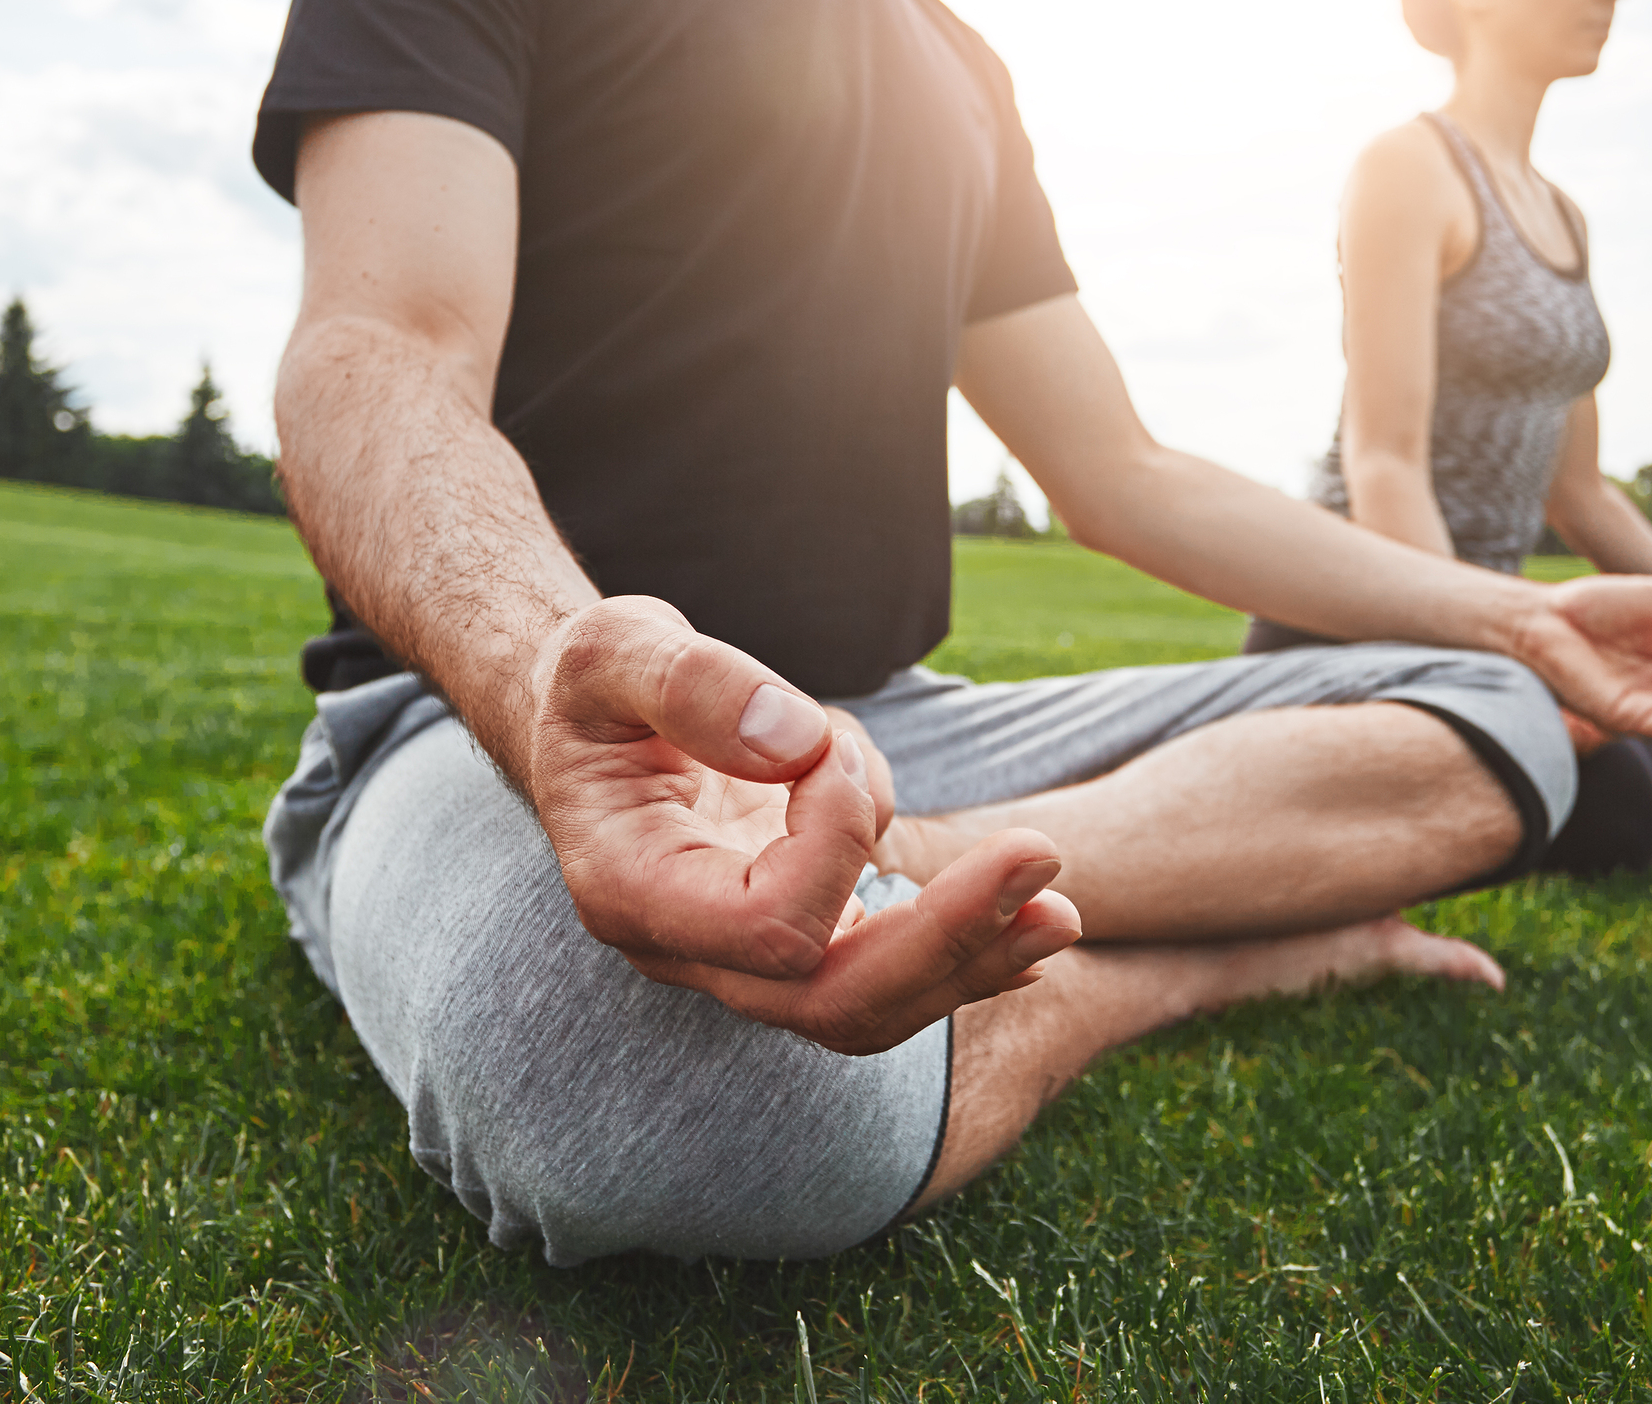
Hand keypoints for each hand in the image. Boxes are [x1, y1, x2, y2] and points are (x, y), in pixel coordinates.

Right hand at [524, 596, 1081, 1053]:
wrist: (590, 719)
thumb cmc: (598, 681)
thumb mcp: (616, 645)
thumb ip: (693, 683)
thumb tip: (794, 741)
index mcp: (632, 892)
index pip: (771, 928)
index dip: (833, 840)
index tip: (831, 744)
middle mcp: (686, 950)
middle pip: (831, 1001)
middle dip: (947, 939)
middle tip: (1044, 860)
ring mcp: (740, 955)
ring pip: (867, 1007)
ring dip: (972, 960)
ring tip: (1060, 908)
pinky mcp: (792, 934)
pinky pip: (882, 976)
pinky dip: (960, 951)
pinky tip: (1032, 918)